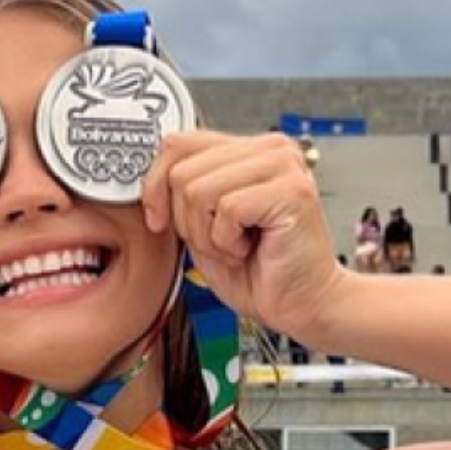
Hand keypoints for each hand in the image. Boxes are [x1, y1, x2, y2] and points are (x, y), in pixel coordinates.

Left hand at [141, 132, 348, 346]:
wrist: (303, 306)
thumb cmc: (260, 273)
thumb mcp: (204, 227)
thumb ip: (182, 195)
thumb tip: (147, 182)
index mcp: (250, 149)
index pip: (179, 143)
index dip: (155, 185)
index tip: (158, 220)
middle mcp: (270, 148)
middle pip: (182, 170)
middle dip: (185, 221)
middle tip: (219, 243)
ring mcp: (283, 165)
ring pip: (198, 190)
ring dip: (207, 235)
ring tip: (237, 247)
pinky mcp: (291, 190)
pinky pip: (226, 210)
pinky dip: (227, 243)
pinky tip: (252, 250)